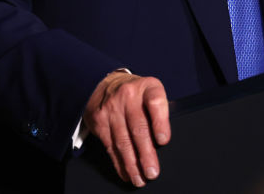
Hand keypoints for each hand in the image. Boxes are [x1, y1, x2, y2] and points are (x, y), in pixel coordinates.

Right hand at [83, 71, 169, 187]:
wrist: (106, 84)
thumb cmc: (137, 93)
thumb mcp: (151, 92)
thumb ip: (159, 112)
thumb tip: (164, 143)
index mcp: (148, 87)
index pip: (155, 102)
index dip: (160, 122)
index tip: (163, 141)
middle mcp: (128, 96)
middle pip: (138, 127)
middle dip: (146, 153)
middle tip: (152, 171)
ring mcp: (112, 108)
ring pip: (123, 140)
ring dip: (132, 164)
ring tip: (140, 178)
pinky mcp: (99, 121)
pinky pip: (110, 146)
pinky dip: (119, 162)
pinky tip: (127, 172)